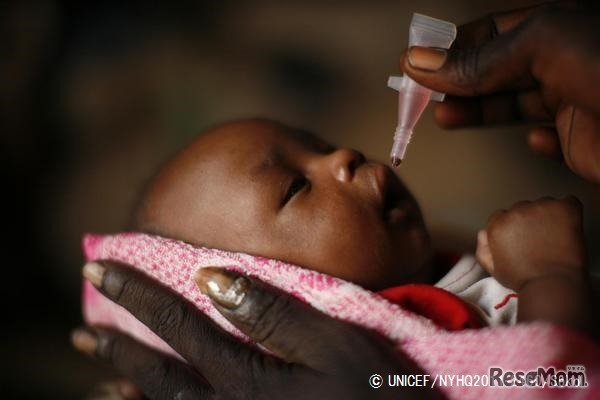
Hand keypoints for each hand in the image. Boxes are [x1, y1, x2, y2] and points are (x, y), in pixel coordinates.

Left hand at [72, 261, 442, 398]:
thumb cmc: (375, 394)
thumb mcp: (333, 342)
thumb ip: (271, 311)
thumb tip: (211, 278)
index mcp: (244, 374)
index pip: (177, 322)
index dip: (136, 292)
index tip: (100, 265)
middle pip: (158, 370)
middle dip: (116, 341)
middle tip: (82, 324)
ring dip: (125, 385)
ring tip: (96, 369)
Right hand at [399, 2, 599, 182]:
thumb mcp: (542, 47)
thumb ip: (480, 59)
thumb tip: (423, 62)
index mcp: (554, 27)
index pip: (489, 33)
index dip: (450, 48)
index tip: (415, 65)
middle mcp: (562, 60)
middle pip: (493, 70)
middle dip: (455, 82)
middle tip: (419, 96)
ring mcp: (572, 100)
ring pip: (511, 104)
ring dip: (475, 112)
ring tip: (444, 117)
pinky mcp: (580, 138)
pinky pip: (546, 136)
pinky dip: (530, 139)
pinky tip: (526, 138)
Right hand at [476, 196, 585, 290]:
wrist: (551, 285)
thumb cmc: (523, 280)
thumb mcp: (493, 268)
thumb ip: (483, 248)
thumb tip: (484, 232)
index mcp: (498, 224)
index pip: (502, 216)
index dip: (514, 229)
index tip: (523, 240)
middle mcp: (516, 211)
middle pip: (522, 209)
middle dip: (529, 221)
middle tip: (540, 240)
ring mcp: (540, 208)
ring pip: (544, 205)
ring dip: (548, 217)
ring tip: (555, 237)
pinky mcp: (563, 208)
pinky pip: (569, 202)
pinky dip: (569, 213)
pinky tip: (569, 228)